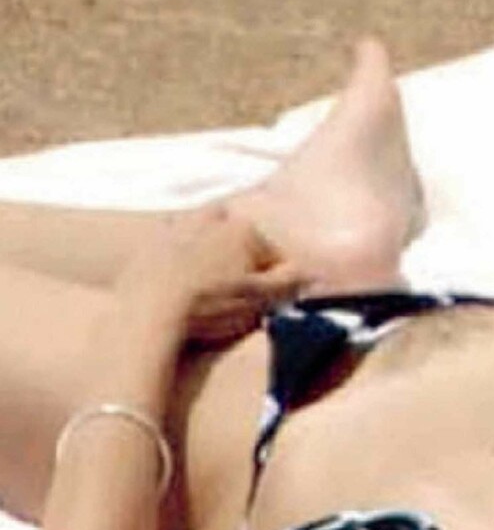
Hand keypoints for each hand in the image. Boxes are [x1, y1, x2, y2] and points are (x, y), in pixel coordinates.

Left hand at [114, 204, 302, 346]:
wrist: (147, 311)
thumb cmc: (210, 306)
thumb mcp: (260, 301)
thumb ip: (289, 283)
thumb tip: (310, 269)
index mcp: (245, 231)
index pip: (274, 255)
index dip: (276, 281)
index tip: (268, 303)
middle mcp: (214, 219)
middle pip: (240, 238)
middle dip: (242, 257)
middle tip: (237, 289)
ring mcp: (180, 226)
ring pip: (206, 232)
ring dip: (211, 247)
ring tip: (210, 277)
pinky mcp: (150, 241)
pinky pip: (172, 240)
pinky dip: (179, 251)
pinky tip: (178, 272)